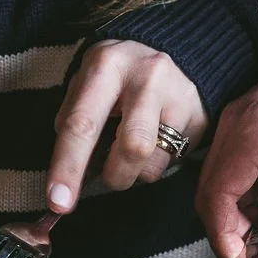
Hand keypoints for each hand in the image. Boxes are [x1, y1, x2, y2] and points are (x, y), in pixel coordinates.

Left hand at [47, 40, 207, 211]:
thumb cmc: (116, 80)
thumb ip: (74, 126)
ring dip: (132, 172)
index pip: (82, 124)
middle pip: (131, 147)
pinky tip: (153, 143)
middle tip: (106, 178)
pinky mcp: (198, 115)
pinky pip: (171, 161)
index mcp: (106, 66)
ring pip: (151, 161)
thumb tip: (65, 180)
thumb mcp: (87, 88)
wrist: (169, 55)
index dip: (67, 167)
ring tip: (129, 151)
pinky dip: (152, 165)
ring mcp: (178, 95)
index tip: (58, 202)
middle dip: (113, 176)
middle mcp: (146, 76)